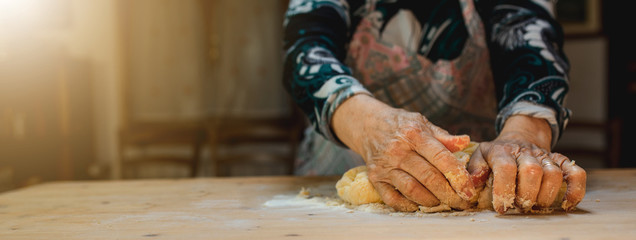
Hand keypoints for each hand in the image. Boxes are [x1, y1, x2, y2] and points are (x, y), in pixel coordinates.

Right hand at [332, 94, 474, 210]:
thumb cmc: (401, 125)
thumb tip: (466, 142)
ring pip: (412, 190)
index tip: (469, 190)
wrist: (368, 124)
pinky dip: (407, 205)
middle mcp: (398, 150)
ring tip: (442, 202)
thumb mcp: (422, 123)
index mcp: (414, 134)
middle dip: (449, 194)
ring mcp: (385, 165)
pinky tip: (418, 205)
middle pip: (429, 177)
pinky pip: (391, 198)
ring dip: (431, 200)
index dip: (458, 176)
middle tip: (462, 203)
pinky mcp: (375, 177)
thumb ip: (444, 136)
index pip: (441, 157)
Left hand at [468, 115, 586, 213]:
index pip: (505, 168)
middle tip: (520, 204)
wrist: (519, 137)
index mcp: (502, 150)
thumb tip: (472, 184)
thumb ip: (474, 169)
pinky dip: (575, 190)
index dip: (503, 190)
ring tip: (535, 204)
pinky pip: (577, 173)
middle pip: (532, 171)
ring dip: (545, 195)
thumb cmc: (497, 154)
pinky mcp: (562, 161)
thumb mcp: (480, 155)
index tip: (501, 207)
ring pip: (554, 174)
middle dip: (526, 194)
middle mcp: (526, 152)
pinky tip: (565, 204)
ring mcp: (546, 156)